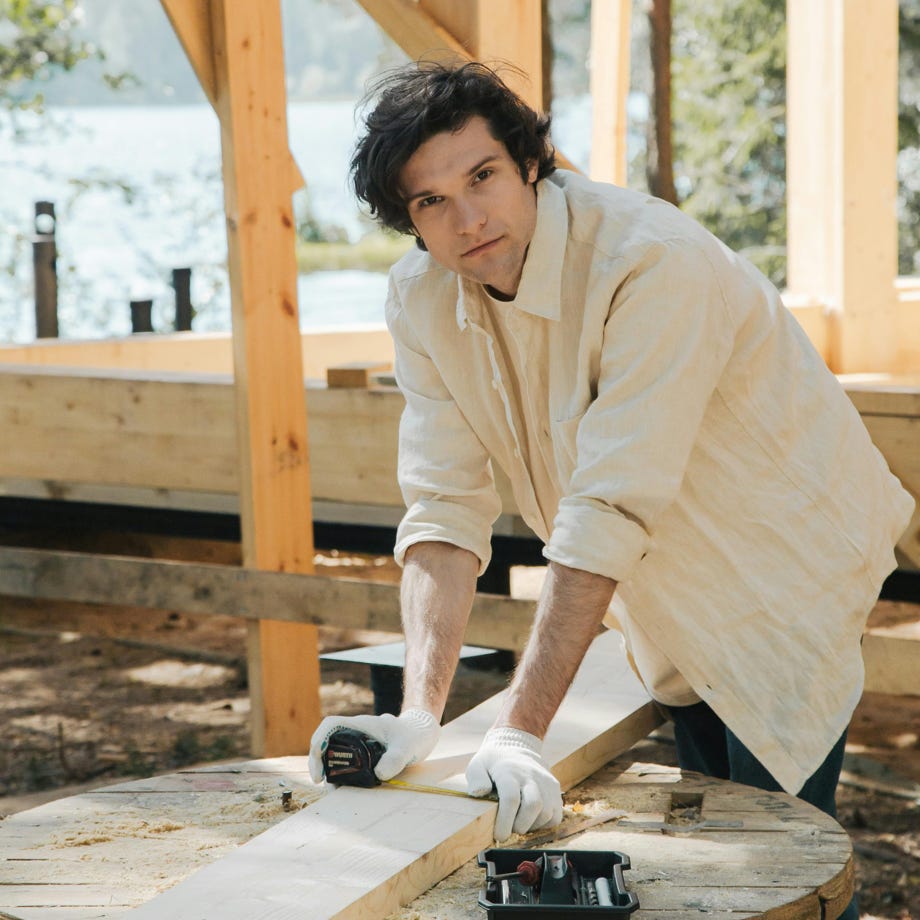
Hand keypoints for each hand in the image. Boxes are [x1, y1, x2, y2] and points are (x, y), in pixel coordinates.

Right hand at [308, 708, 439, 783]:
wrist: (422, 734)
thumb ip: (395, 758)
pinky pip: (346, 762)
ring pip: (335, 753)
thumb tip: (379, 774)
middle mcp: (356, 732)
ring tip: (333, 790)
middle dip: (319, 761)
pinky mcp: (363, 754)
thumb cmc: (413, 735)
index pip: (330, 725)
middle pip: (327, 742)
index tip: (318, 764)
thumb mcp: (406, 747)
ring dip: (330, 770)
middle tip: (321, 782)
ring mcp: (358, 743)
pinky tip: (345, 788)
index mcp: (361, 725)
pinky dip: (341, 774)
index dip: (318, 740)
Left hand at [466, 727, 562, 840]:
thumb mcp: (478, 765)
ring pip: (546, 812)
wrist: (516, 747)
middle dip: (520, 826)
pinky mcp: (555, 788)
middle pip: (533, 806)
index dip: (505, 822)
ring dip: (531, 825)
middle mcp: (530, 775)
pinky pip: (555, 815)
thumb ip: (476, 778)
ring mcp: (545, 781)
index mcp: (508, 771)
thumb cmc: (494, 764)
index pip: (511, 798)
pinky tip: (531, 819)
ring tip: (518, 823)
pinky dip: (544, 824)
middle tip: (509, 830)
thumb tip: (479, 792)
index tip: (499, 836)